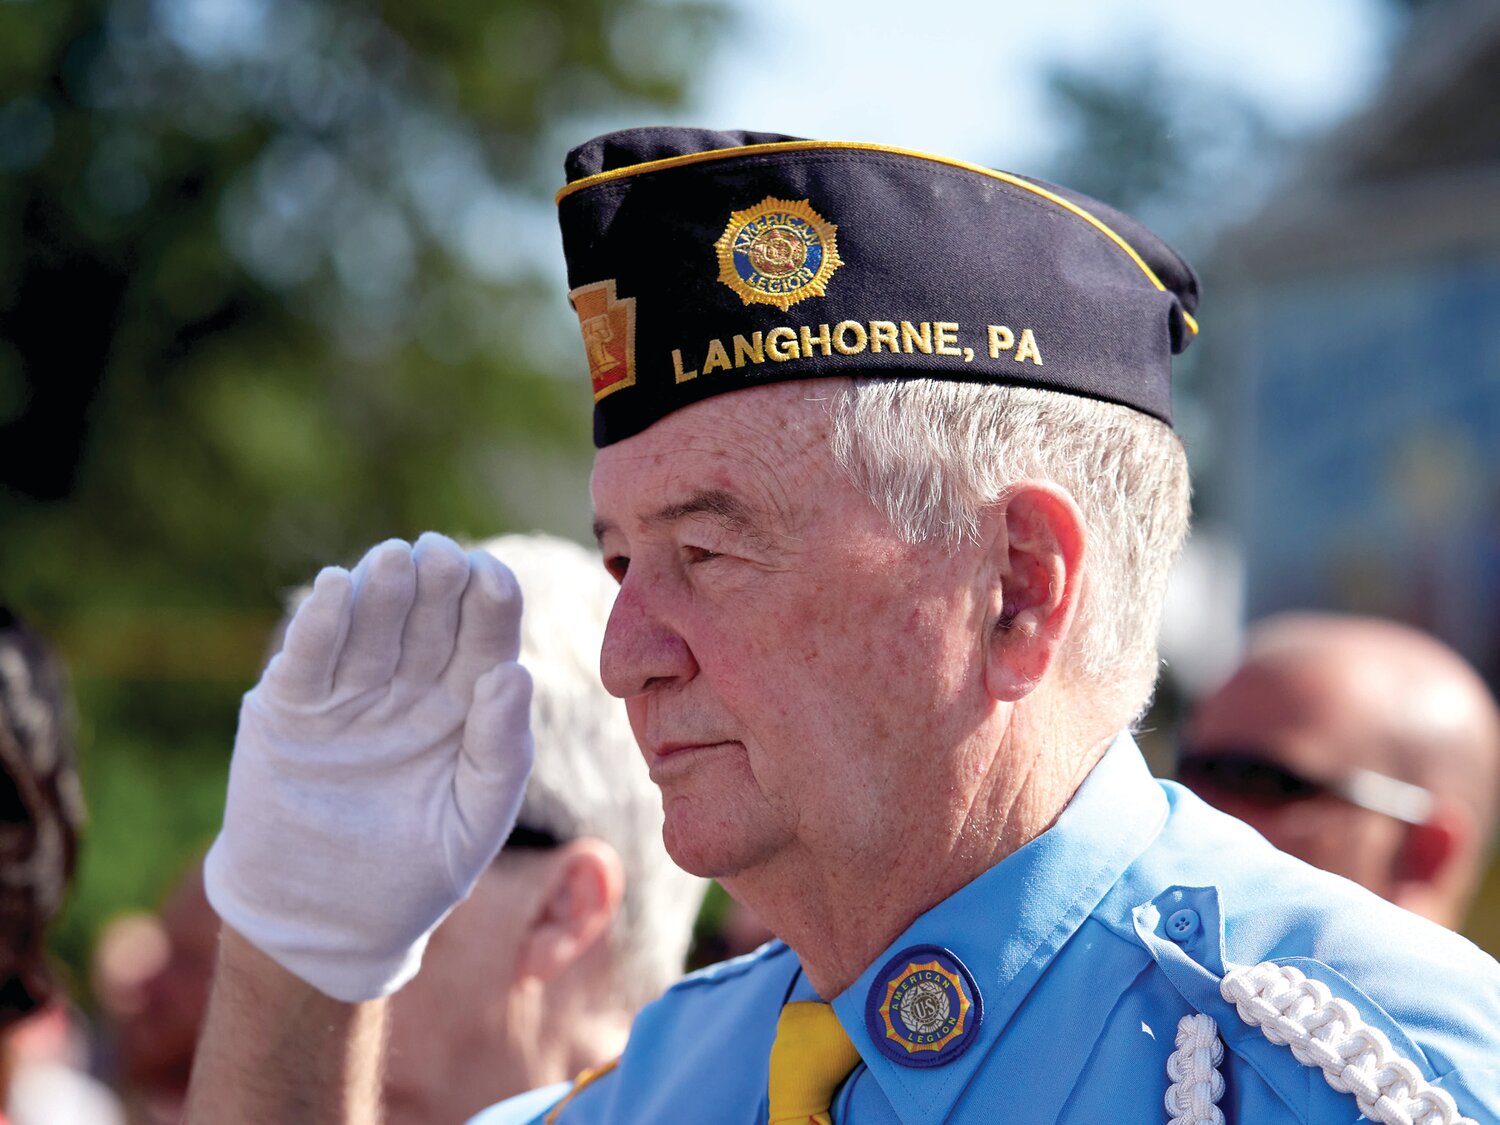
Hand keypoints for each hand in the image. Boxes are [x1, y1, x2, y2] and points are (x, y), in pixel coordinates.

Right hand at [204, 533, 532, 1001]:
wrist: (330, 923)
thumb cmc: (418, 870)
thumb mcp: (474, 820)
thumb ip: (501, 751)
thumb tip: (515, 673)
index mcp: (466, 700)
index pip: (485, 634)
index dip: (490, 601)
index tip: (494, 577)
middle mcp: (410, 683)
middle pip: (428, 617)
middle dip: (437, 582)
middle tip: (442, 554)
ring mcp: (348, 692)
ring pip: (368, 624)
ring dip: (381, 589)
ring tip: (396, 560)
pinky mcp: (290, 709)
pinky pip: (307, 658)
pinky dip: (319, 623)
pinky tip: (334, 587)